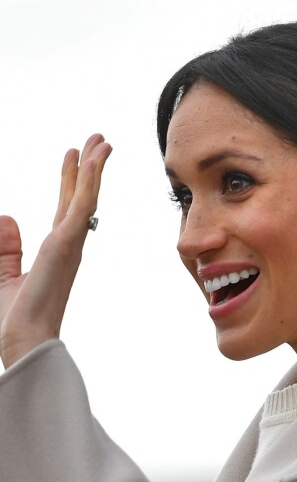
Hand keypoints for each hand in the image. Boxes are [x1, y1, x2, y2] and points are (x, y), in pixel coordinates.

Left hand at [0, 134, 111, 368]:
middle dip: (88, 166)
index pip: (66, 207)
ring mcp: (70, 242)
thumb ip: (6, 245)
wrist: (23, 341)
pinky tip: (92, 160)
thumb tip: (7, 216)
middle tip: (98, 140)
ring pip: (86, 195)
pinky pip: (82, 205)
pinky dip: (88, 181)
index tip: (75, 157)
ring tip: (101, 141)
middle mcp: (68, 243)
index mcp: (56, 249)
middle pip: (80, 196)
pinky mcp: (65, 243)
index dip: (71, 179)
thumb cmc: (15, 317)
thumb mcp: (1, 274)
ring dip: (94, 166)